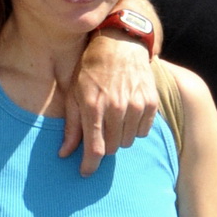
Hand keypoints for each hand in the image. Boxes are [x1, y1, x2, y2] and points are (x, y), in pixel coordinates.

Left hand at [61, 33, 156, 175]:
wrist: (120, 44)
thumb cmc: (90, 70)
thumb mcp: (73, 95)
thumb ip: (71, 126)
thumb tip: (64, 153)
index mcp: (94, 107)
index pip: (95, 149)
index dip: (89, 165)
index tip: (85, 172)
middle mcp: (117, 108)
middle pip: (112, 148)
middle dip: (103, 146)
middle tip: (99, 132)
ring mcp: (137, 105)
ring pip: (128, 141)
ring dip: (119, 137)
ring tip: (112, 120)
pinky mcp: (151, 102)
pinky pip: (143, 132)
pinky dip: (134, 129)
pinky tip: (127, 115)